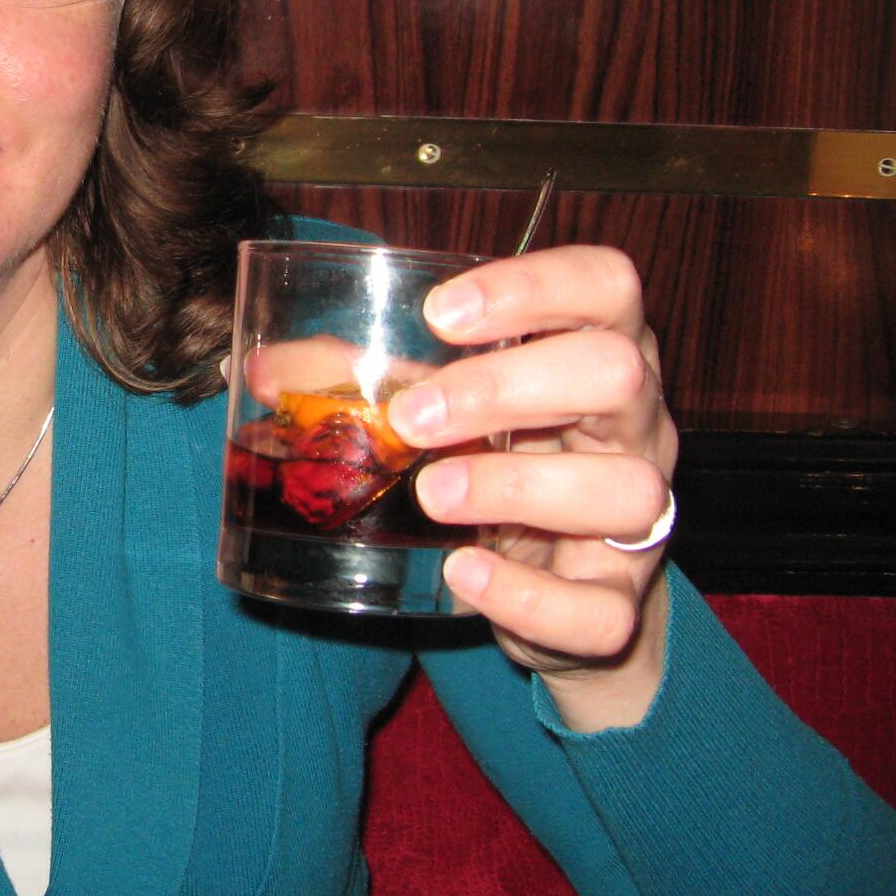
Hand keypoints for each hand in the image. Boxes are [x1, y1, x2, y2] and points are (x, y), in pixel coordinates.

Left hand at [384, 246, 676, 728]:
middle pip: (616, 373)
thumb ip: (361, 381)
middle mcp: (635, 426)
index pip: (609, 283)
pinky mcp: (616, 604)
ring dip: (518, 488)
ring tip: (432, 495)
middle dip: (506, 386)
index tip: (441, 313)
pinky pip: (598, 611)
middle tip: (412, 418)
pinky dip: (526, 595)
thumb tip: (256, 369)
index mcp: (595, 352)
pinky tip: (464, 571)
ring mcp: (639, 519)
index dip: (537, 285)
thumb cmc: (494, 460)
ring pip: (628, 492)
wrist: (552, 584)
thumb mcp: (442, 408)